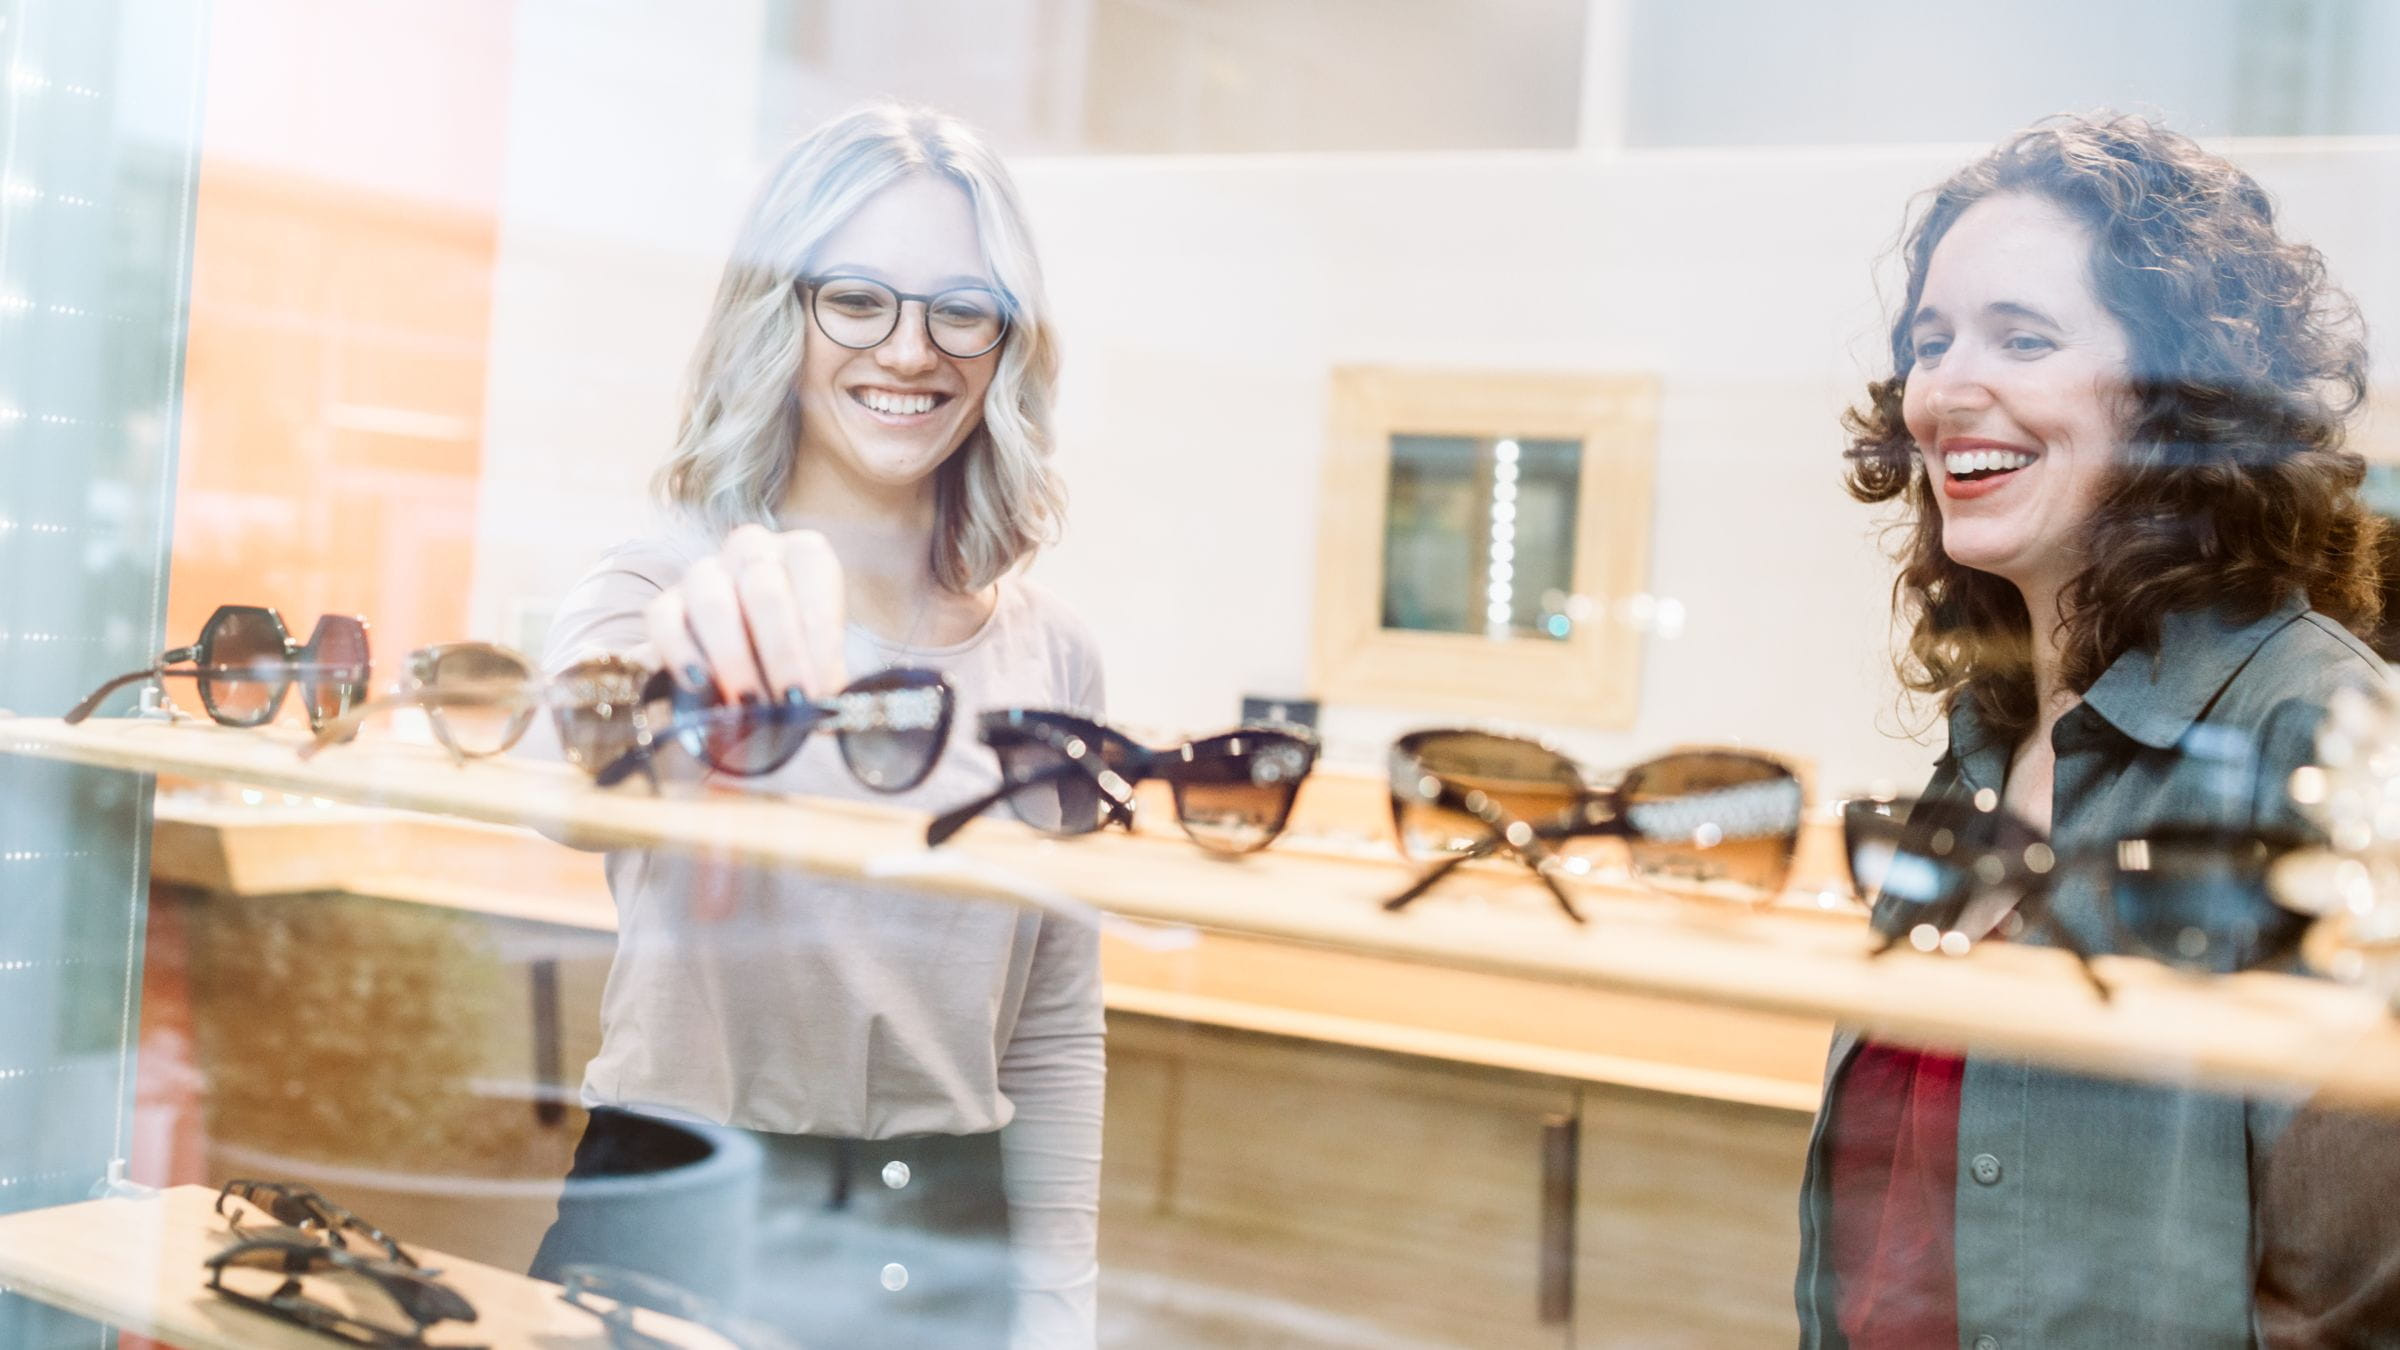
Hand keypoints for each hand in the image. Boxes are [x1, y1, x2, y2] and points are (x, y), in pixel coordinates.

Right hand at [644, 524, 847, 704]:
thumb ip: (822, 677)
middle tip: (788, 703)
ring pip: (712, 602)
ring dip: (733, 659)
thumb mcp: (818, 663)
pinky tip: (699, 687)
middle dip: (780, 654)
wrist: (747, 673)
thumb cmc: (794, 659)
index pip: (812, 569)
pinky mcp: (667, 604)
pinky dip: (682, 656)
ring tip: (748, 706)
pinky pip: (664, 620)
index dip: (819, 632)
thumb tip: (824, 710)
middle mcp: (752, 551)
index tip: (820, 686)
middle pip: (764, 590)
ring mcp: (705, 573)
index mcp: (801, 554)